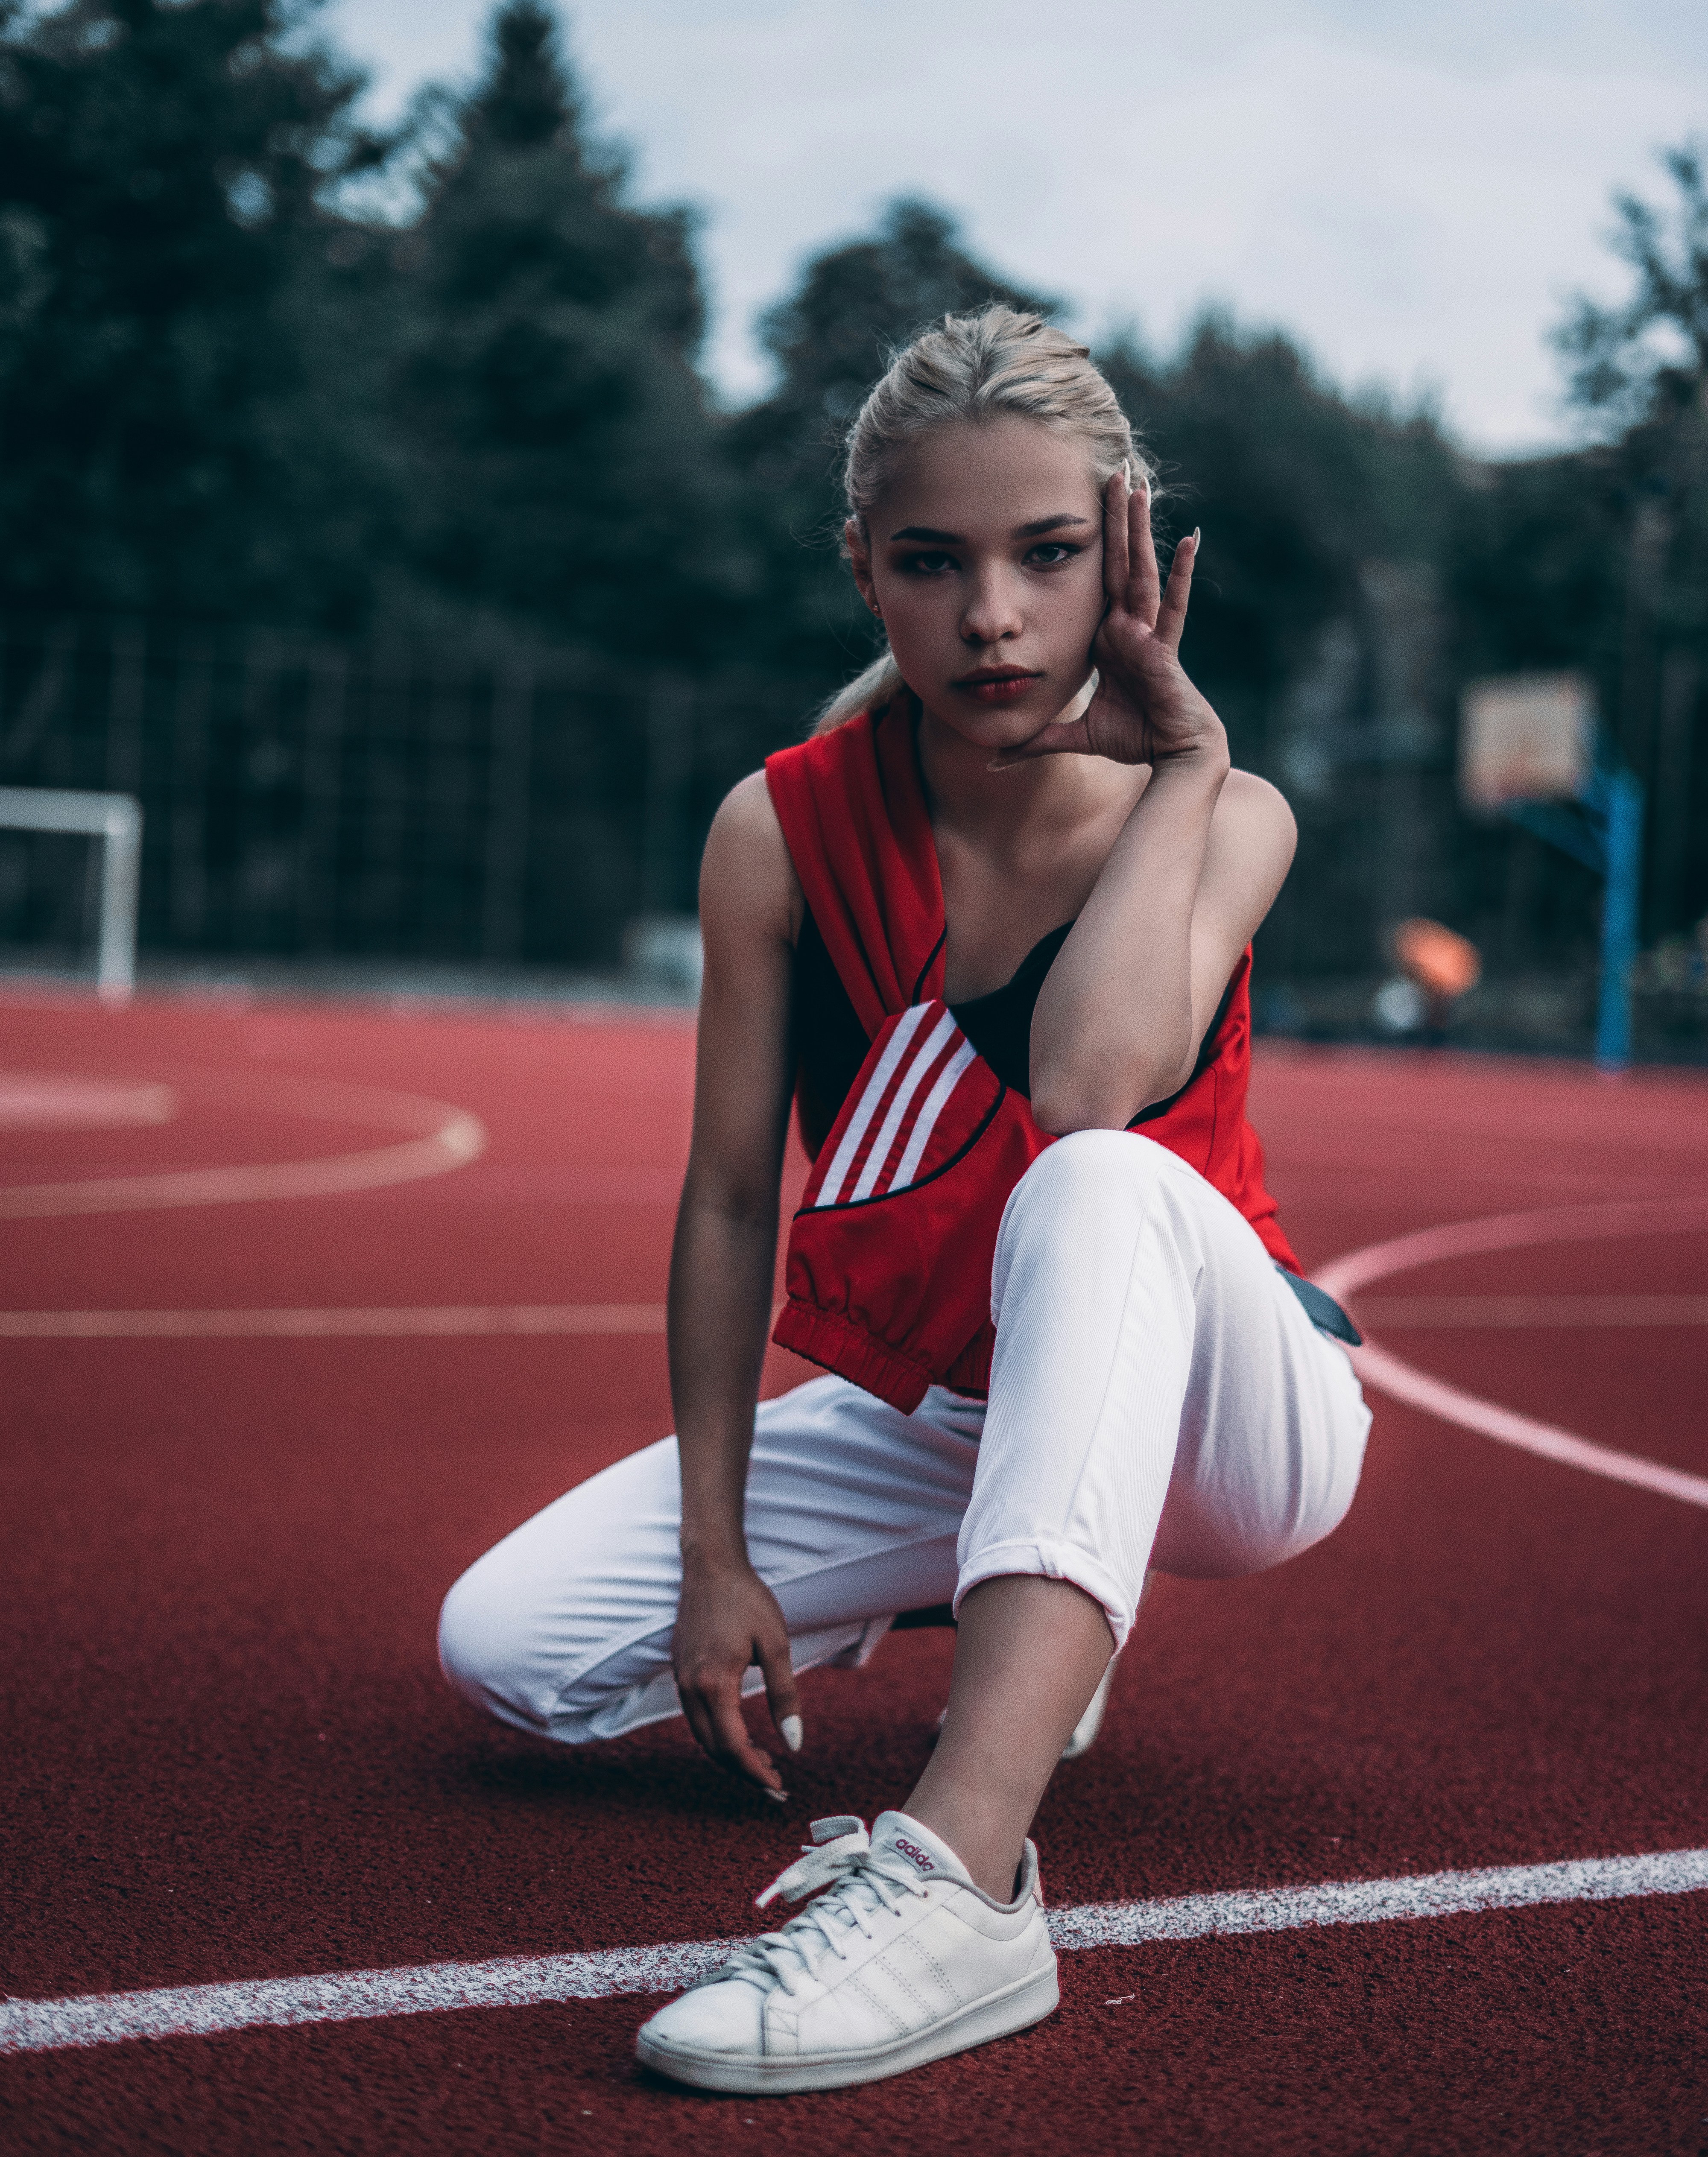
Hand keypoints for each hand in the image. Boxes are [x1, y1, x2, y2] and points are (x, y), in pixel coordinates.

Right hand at [672, 1551, 801, 1796]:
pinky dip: (716, 1733)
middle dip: (742, 1771)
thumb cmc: (748, 1600)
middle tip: (774, 1781)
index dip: (755, 1773)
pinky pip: (695, 1716)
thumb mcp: (776, 1645)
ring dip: (728, 1754)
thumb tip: (794, 1744)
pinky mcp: (680, 1669)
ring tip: (761, 1759)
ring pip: (701, 1735)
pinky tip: (739, 1731)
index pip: (732, 1747)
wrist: (712, 1566)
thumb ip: (785, 1696)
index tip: (779, 1786)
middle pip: (713, 1749)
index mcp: (714, 1684)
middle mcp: (690, 1687)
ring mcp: (681, 1678)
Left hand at [992, 470, 1226, 769]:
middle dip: (1115, 517)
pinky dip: (1182, 573)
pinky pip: (1174, 605)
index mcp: (1105, 637)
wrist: (1171, 757)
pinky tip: (1189, 539)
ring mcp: (1147, 631)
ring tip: (1140, 485)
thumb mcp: (1072, 737)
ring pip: (1140, 570)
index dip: (1088, 543)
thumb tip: (993, 760)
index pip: (1092, 580)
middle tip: (1113, 468)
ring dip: (1139, 529)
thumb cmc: (1132, 738)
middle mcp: (1126, 625)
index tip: (1080, 505)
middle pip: (1116, 561)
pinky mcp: (1164, 647)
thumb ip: (1035, 741)